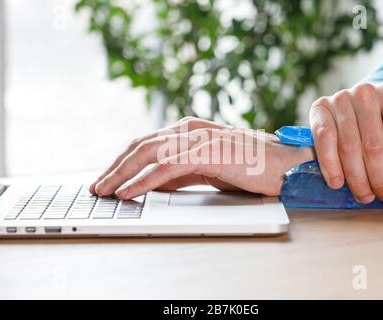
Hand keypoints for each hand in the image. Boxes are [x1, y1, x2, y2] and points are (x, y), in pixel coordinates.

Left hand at [90, 117, 313, 198]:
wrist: (284, 165)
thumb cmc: (249, 167)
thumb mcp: (206, 169)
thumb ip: (180, 172)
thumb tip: (151, 183)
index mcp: (189, 130)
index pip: (146, 143)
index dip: (122, 161)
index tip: (107, 178)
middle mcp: (190, 130)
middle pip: (141, 145)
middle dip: (115, 167)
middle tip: (97, 186)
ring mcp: (199, 138)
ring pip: (148, 154)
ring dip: (122, 174)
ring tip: (104, 191)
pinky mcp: (208, 152)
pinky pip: (167, 168)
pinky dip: (144, 181)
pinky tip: (129, 192)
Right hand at [310, 82, 382, 202]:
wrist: (364, 100)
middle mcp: (365, 93)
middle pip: (372, 147)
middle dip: (379, 178)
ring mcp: (340, 99)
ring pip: (348, 148)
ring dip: (356, 178)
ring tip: (364, 194)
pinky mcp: (320, 108)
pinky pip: (324, 140)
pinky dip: (329, 164)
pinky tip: (337, 182)